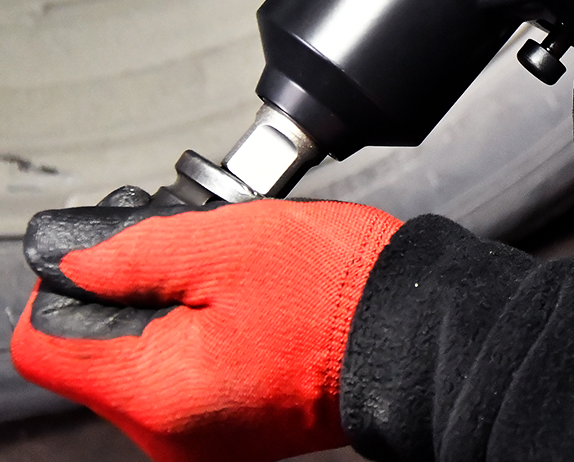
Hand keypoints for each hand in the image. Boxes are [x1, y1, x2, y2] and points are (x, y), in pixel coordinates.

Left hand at [11, 187, 401, 461]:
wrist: (418, 331)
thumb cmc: (341, 289)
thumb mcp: (229, 242)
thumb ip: (135, 253)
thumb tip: (78, 263)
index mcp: (161, 392)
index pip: (45, 347)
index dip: (71, 286)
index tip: (116, 258)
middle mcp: (173, 437)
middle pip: (97, 358)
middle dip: (134, 298)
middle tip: (198, 262)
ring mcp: (206, 442)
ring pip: (144, 368)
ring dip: (173, 317)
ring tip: (237, 285)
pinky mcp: (235, 435)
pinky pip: (187, 384)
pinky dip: (204, 341)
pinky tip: (252, 312)